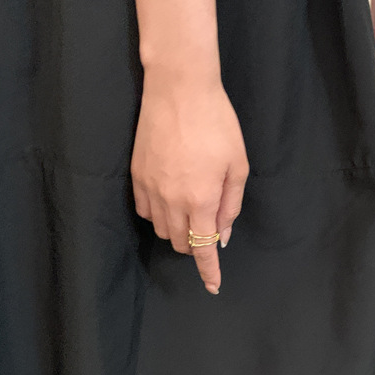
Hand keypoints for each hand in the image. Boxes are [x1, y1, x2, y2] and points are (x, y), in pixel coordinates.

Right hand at [131, 65, 249, 294]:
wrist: (179, 89)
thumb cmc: (217, 123)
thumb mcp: (238, 165)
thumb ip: (231, 205)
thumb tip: (222, 236)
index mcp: (201, 199)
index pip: (203, 248)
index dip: (208, 270)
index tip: (212, 286)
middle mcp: (172, 200)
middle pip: (180, 242)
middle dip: (195, 245)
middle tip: (208, 229)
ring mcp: (150, 188)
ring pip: (161, 230)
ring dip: (177, 231)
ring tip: (190, 210)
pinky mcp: (136, 176)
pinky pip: (144, 211)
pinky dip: (158, 215)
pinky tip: (169, 200)